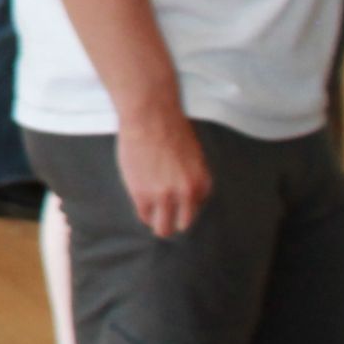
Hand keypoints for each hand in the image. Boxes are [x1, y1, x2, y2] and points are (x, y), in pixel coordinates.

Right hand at [114, 104, 210, 238]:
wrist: (150, 117)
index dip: (185, 206)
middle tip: (165, 218)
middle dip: (174, 221)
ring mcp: (164, 195)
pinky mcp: (143, 194)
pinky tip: (141, 203)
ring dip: (158, 224)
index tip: (176, 204)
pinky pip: (144, 215)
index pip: (197, 207)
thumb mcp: (193, 155)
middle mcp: (187, 193)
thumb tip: (182, 190)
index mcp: (202, 182)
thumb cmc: (170, 128)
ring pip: (163, 226)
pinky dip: (143, 212)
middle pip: (183, 223)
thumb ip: (191, 176)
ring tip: (152, 218)